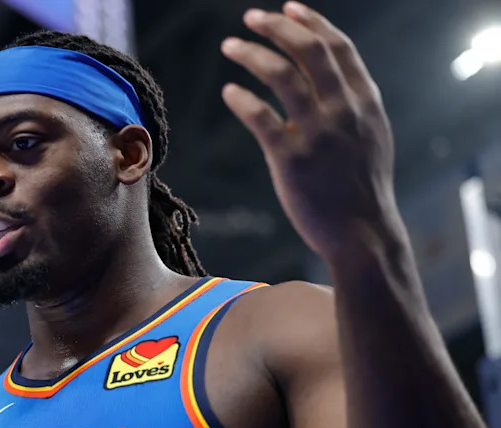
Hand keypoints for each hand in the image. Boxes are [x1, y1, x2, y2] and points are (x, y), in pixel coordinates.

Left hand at [221, 2, 403, 263]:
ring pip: (283, 75)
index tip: (287, 7)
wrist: (362, 234)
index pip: (337, 47)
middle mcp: (343, 110)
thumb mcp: (371, 136)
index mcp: (364, 101)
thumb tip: (332, 80)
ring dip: (252, 53)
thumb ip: (353, 105)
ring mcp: (318, 133)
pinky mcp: (292, 159)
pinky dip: (242, 98)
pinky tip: (229, 91)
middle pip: (310, 50)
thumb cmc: (360, 188)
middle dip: (277, 26)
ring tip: (229, 45)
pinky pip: (261, 117)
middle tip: (250, 17)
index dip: (310, 22)